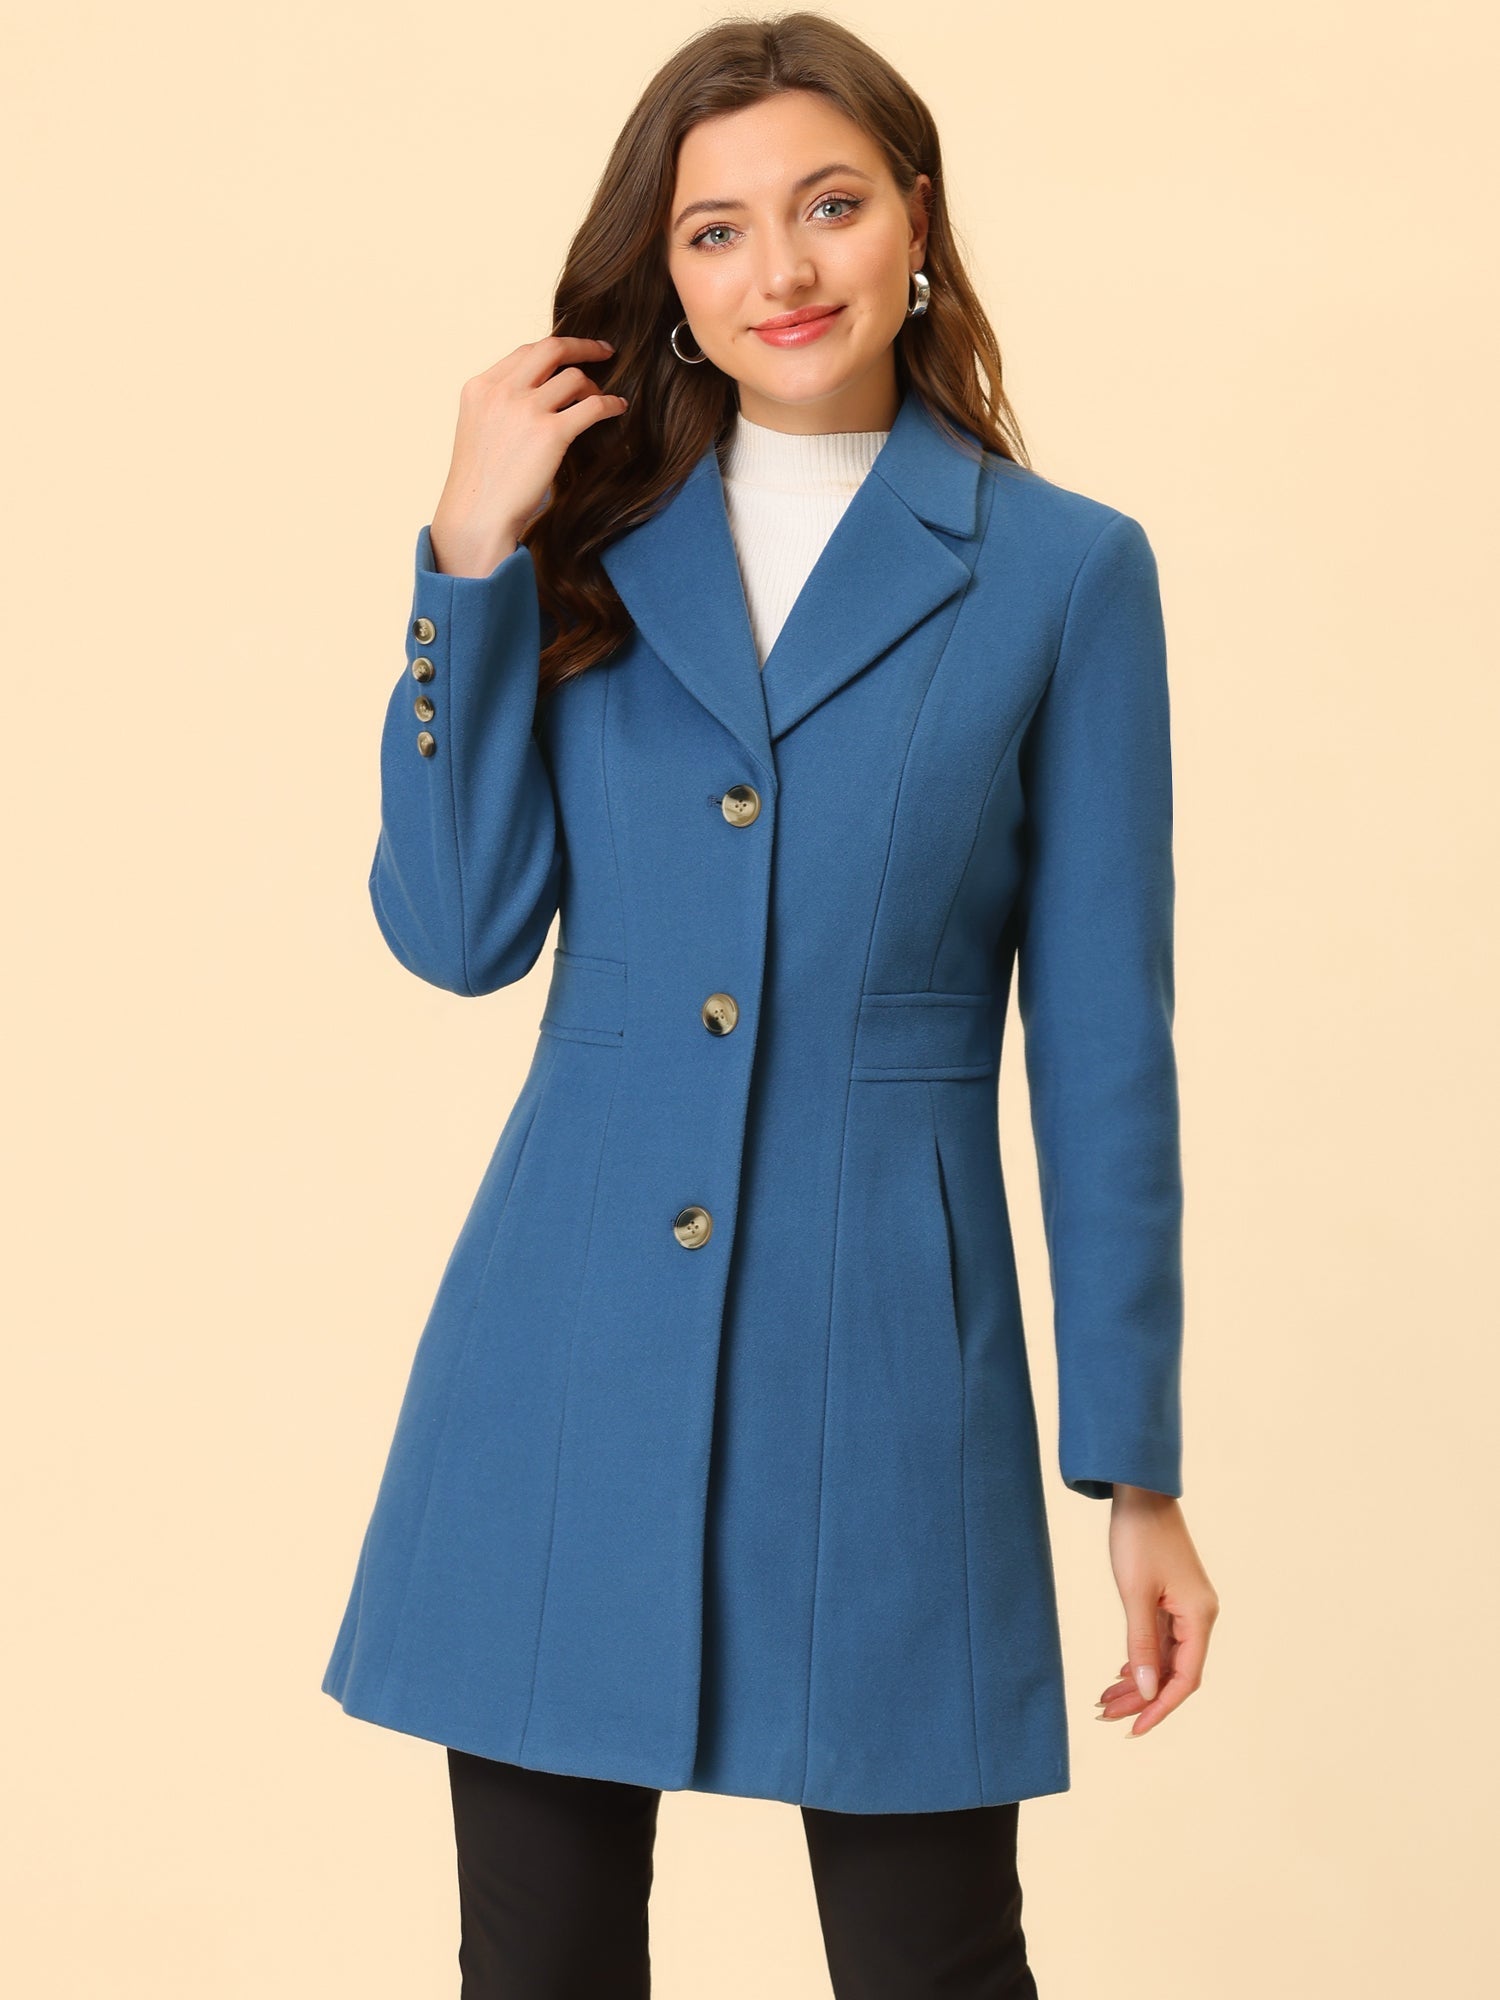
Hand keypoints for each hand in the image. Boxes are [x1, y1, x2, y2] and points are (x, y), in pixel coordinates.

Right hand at [428, 335, 627, 577]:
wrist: (476, 516)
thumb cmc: (480, 486)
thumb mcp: (478, 431)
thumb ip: (500, 408)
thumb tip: (536, 397)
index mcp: (480, 388)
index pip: (524, 353)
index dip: (553, 351)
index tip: (570, 353)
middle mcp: (502, 391)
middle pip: (550, 348)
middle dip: (582, 345)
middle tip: (604, 351)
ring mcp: (526, 409)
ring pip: (574, 376)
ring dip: (593, 386)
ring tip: (601, 400)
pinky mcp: (550, 433)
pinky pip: (592, 406)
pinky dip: (610, 404)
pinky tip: (618, 408)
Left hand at [1096, 1485, 1218, 1738]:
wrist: (1140, 1492)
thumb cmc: (1138, 1537)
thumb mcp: (1135, 1593)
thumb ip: (1142, 1643)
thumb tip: (1147, 1691)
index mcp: (1199, 1616)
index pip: (1185, 1679)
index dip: (1160, 1708)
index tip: (1134, 1729)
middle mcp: (1199, 1616)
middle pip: (1174, 1672)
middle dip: (1141, 1697)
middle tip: (1105, 1716)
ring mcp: (1186, 1607)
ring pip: (1164, 1657)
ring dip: (1137, 1680)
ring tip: (1104, 1700)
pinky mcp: (1172, 1598)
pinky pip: (1160, 1640)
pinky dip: (1140, 1658)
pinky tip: (1120, 1673)